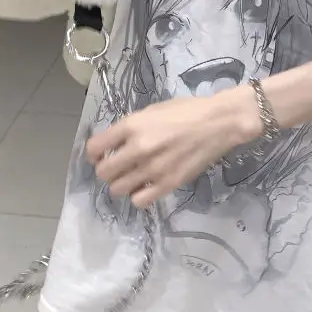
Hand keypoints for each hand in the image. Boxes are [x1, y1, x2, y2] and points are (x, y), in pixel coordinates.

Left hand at [86, 90, 261, 208]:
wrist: (219, 123)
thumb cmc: (186, 111)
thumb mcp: (152, 110)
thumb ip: (131, 127)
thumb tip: (113, 143)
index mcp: (132, 125)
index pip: (94, 148)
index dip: (93, 153)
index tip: (100, 155)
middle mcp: (138, 148)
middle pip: (103, 172)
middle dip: (106, 170)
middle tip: (117, 166)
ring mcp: (153, 169)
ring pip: (117, 189)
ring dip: (120, 184)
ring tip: (131, 177)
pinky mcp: (168, 184)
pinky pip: (140, 200)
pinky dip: (138, 195)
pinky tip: (145, 186)